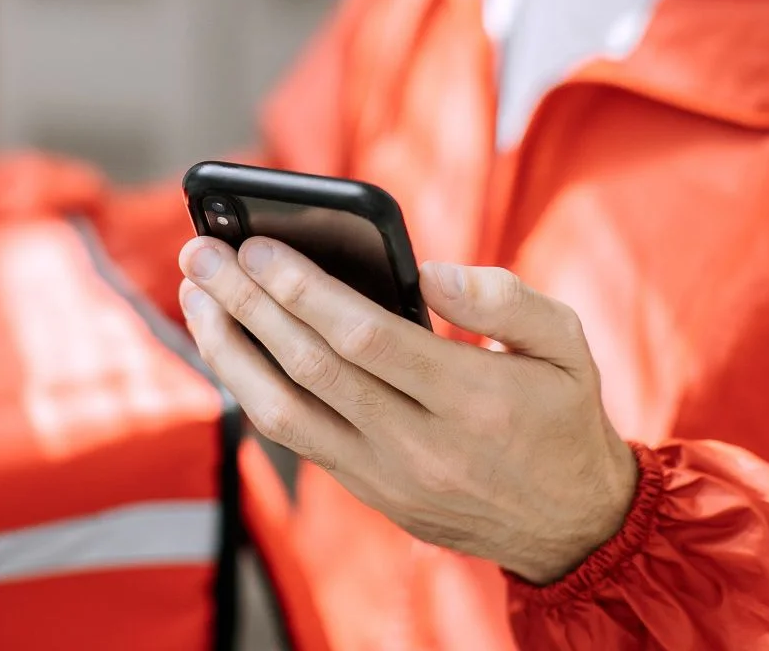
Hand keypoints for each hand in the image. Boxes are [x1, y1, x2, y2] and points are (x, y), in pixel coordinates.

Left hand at [178, 236, 638, 583]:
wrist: (572, 524)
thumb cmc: (563, 414)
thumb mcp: (567, 345)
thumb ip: (504, 298)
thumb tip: (427, 271)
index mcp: (472, 398)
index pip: (363, 336)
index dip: (302, 288)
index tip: (257, 244)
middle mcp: (421, 444)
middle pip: (310, 366)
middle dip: (246, 303)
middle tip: (201, 253)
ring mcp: (386, 476)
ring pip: (282, 412)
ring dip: (229, 349)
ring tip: (196, 295)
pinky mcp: (368, 491)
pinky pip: (293, 438)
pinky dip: (250, 387)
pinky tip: (228, 342)